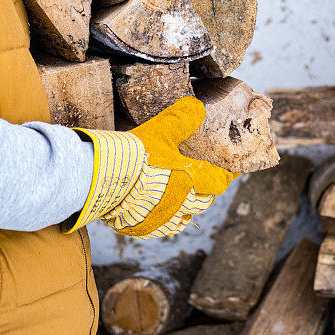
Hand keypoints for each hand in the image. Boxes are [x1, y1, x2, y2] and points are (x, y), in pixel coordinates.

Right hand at [63, 97, 235, 238]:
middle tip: (204, 185)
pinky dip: (163, 221)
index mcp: (190, 180)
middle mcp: (180, 204)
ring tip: (182, 202)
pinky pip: (160, 229)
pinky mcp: (142, 228)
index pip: (219, 181)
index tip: (233, 172)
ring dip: (186, 210)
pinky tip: (157, 215)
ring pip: (183, 219)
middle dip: (206, 194)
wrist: (101, 178)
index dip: (227, 176)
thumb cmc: (135, 154)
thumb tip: (198, 106)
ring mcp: (161, 219)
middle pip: (203, 203)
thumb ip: (182, 118)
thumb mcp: (161, 130)